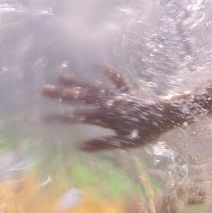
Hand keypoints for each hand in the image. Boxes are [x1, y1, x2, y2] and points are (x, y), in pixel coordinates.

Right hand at [42, 66, 187, 150]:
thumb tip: (80, 146)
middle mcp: (110, 102)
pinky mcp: (129, 91)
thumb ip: (104, 144)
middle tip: (42, 89)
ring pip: (94, 86)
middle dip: (62, 94)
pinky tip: (98, 65)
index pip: (79, 117)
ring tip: (60, 75)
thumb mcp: (127, 143)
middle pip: (82, 97)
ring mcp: (119, 94)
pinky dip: (107, 73)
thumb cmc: (148, 131)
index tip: (42, 117)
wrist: (169, 114)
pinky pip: (117, 80)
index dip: (60, 117)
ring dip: (77, 81)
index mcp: (107, 117)